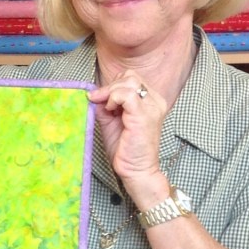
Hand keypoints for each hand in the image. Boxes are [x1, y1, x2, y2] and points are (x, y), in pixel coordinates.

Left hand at [87, 69, 168, 208]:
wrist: (136, 171)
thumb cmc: (126, 151)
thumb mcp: (111, 122)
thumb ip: (105, 107)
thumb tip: (94, 95)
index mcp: (151, 101)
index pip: (131, 79)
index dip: (112, 86)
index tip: (100, 100)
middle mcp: (155, 101)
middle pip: (130, 77)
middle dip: (110, 86)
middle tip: (99, 102)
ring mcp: (152, 107)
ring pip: (129, 81)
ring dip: (110, 92)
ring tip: (106, 108)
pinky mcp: (144, 115)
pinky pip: (126, 94)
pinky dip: (113, 98)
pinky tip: (110, 111)